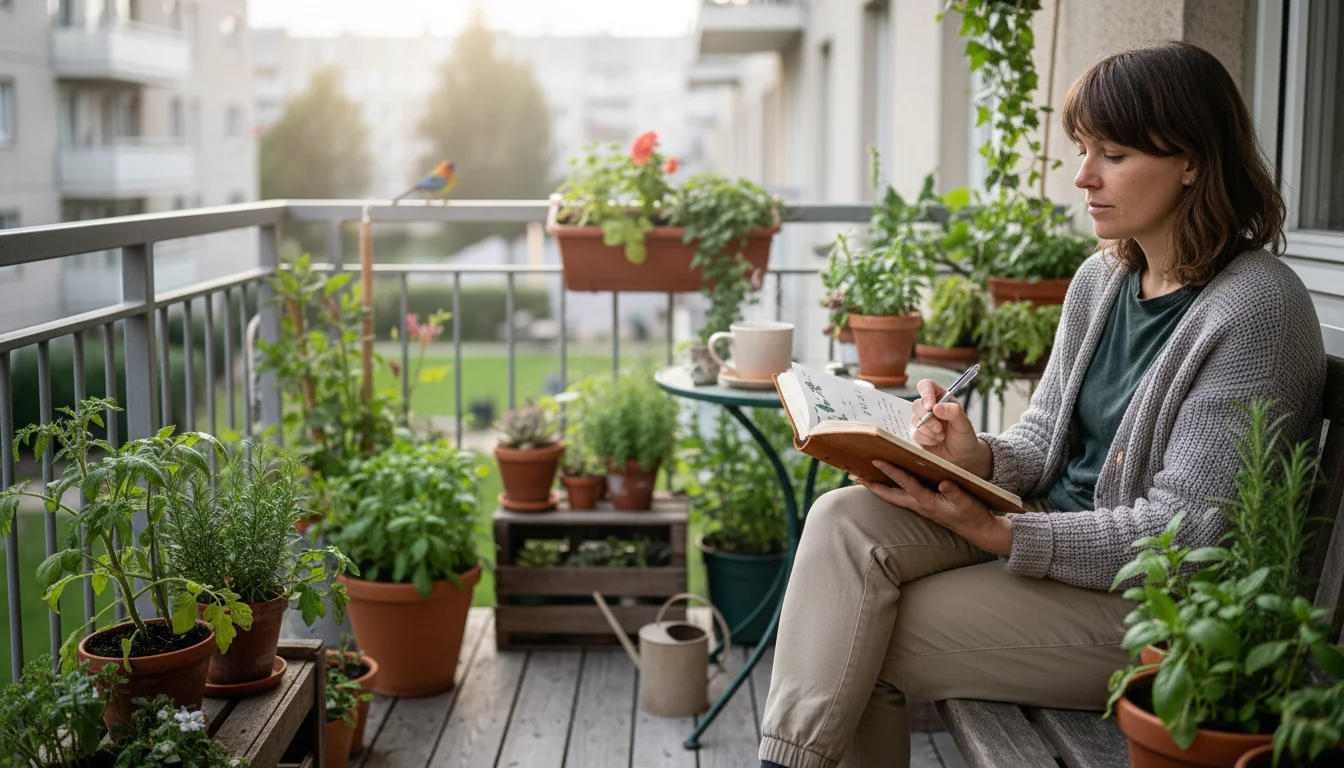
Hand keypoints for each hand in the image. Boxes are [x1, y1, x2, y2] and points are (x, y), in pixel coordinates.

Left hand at [851, 460, 1012, 555]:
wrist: (978, 530)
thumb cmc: (972, 515)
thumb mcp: (966, 502)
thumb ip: (954, 492)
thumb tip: (943, 483)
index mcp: (927, 501)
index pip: (905, 483)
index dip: (891, 471)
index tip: (876, 460)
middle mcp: (919, 504)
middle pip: (889, 494)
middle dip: (870, 484)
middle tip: (852, 474)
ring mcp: (919, 506)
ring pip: (892, 496)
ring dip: (876, 486)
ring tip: (861, 476)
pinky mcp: (923, 506)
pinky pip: (900, 496)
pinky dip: (888, 488)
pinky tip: (884, 482)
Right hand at [911, 379, 991, 478]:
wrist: (962, 457)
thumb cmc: (965, 437)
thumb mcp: (964, 424)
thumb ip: (954, 412)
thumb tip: (936, 407)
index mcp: (941, 398)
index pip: (926, 386)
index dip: (926, 394)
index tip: (931, 407)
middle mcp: (929, 408)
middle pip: (917, 404)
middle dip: (927, 419)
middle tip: (940, 428)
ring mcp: (922, 421)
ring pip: (914, 420)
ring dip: (929, 431)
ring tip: (941, 437)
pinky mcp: (918, 434)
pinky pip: (914, 433)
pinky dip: (926, 439)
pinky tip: (935, 442)